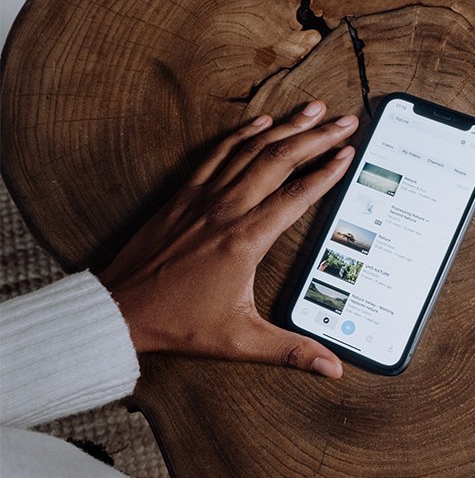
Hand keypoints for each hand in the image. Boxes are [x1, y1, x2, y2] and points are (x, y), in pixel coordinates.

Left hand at [98, 100, 357, 377]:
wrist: (121, 310)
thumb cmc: (179, 323)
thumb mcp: (241, 341)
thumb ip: (291, 351)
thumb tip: (332, 368)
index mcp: (246, 240)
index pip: (297, 195)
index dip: (327, 171)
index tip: (350, 152)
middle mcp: (227, 210)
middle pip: (280, 161)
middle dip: (317, 137)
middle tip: (347, 120)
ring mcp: (203, 198)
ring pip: (252, 150)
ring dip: (286, 127)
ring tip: (314, 109)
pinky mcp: (184, 195)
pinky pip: (217, 154)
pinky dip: (242, 135)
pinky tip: (261, 123)